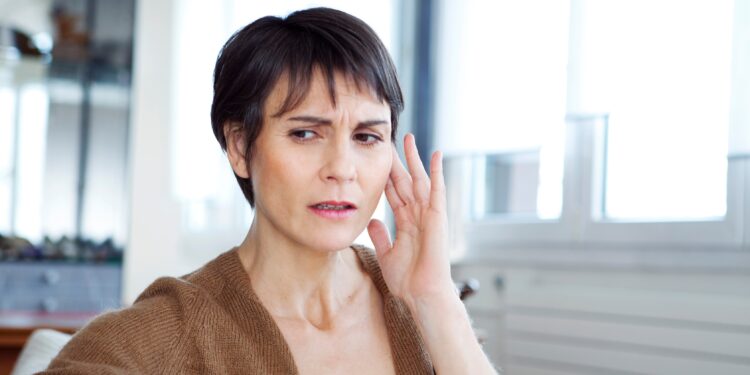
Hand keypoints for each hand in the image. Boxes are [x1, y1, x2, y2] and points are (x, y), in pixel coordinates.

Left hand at [367, 133, 455, 308]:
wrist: (422, 293)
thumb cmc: (408, 279)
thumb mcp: (387, 253)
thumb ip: (381, 235)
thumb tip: (371, 220)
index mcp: (406, 222)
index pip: (393, 193)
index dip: (385, 176)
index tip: (376, 160)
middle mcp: (418, 214)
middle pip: (405, 181)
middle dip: (397, 162)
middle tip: (389, 141)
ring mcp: (428, 214)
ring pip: (419, 180)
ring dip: (414, 159)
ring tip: (408, 139)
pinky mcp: (438, 216)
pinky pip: (437, 190)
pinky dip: (437, 172)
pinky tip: (435, 154)